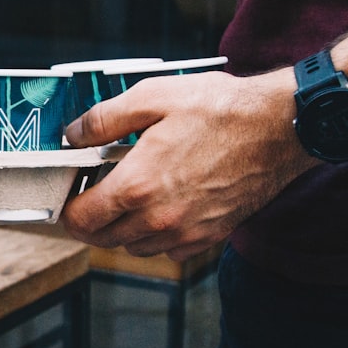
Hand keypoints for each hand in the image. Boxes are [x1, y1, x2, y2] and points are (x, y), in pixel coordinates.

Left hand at [60, 69, 314, 259]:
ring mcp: (186, 232)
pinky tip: (160, 207)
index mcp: (137, 187)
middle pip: (103, 239)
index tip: (69, 191)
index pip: (81, 219)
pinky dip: (155, 236)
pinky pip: (168, 251)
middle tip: (93, 191)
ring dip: (122, 228)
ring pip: (134, 247)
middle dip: (90, 219)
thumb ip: (103, 119)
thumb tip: (72, 135)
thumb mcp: (152, 96)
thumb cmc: (220, 109)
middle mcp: (159, 219)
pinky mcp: (210, 236)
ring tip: (128, 196)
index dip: (67, 207)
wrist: (280, 128)